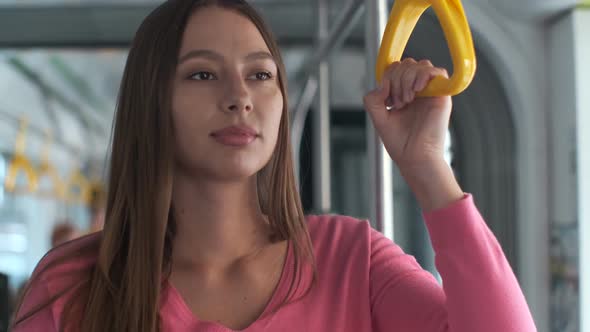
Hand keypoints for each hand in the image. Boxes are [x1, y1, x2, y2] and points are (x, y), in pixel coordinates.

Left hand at [363, 58, 462, 210]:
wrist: (414, 157)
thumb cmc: (400, 142)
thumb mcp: (378, 118)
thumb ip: (372, 100)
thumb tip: (382, 85)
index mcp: (403, 93)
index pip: (395, 69)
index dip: (388, 78)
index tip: (387, 99)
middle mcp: (418, 90)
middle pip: (407, 64)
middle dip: (397, 79)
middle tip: (398, 102)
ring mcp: (430, 92)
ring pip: (421, 65)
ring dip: (408, 79)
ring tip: (407, 100)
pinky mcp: (442, 96)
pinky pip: (438, 72)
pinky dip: (424, 76)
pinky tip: (417, 90)